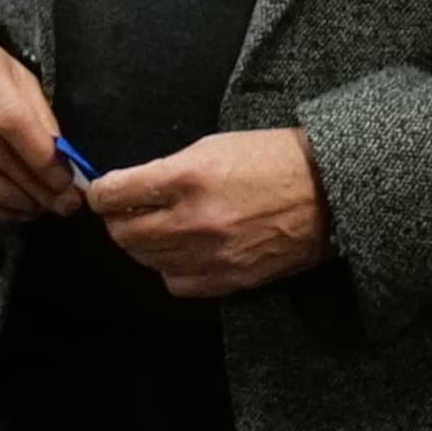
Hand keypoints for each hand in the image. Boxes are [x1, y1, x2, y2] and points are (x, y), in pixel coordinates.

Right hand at [0, 30, 81, 224]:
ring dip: (11, 202)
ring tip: (39, 207)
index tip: (66, 180)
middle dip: (35, 187)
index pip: (11, 121)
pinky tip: (9, 209)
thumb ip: (38, 115)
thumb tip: (62, 163)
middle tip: (63, 203)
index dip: (42, 158)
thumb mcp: (13, 73)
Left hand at [83, 126, 330, 296]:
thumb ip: (165, 171)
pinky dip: (170, 268)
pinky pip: (177, 283)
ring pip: (146, 260)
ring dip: (142, 244)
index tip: (102, 192)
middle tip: (126, 212)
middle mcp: (194, 220)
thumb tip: (126, 189)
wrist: (331, 191)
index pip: (113, 194)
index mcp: (187, 177)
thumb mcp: (213, 147)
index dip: (100, 193)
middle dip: (117, 220)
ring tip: (156, 230)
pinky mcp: (231, 279)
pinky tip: (182, 252)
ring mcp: (212, 254)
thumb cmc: (272, 159)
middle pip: (123, 233)